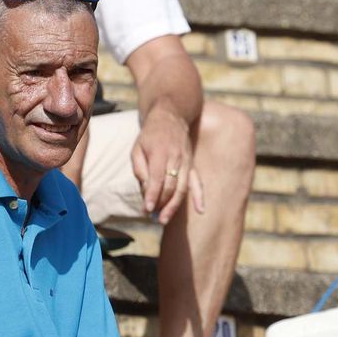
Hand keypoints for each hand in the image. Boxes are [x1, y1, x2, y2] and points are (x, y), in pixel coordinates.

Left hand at [130, 107, 203, 224]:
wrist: (171, 116)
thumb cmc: (150, 135)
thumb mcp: (137, 148)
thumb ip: (139, 169)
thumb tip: (146, 189)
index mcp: (159, 153)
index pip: (157, 178)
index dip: (152, 195)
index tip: (147, 209)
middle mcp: (175, 158)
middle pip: (170, 186)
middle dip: (161, 204)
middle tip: (152, 217)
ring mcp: (186, 162)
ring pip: (182, 188)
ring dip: (174, 206)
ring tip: (164, 219)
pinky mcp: (192, 165)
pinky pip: (197, 182)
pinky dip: (199, 197)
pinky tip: (200, 210)